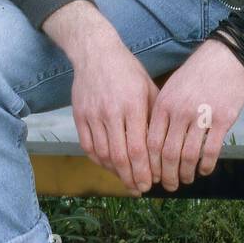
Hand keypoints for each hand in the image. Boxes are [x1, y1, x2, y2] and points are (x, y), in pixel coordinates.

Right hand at [70, 39, 158, 194]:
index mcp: (132, 106)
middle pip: (120, 157)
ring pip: (103, 154)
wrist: (96, 53)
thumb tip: (164, 146)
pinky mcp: (79, 116)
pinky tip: (109, 165)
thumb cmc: (128, 71)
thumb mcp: (148, 88)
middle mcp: (111, 113)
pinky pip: (88, 146)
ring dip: (115, 172)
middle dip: (131, 177)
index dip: (144, 170)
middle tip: (139, 189)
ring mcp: (92, 115)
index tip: (151, 183)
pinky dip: (99, 160)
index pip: (138, 148)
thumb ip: (154, 115)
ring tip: (126, 180)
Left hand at [147, 40, 243, 190]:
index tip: (152, 176)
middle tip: (169, 186)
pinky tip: (204, 171)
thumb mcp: (171, 89)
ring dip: (186, 173)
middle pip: (168, 154)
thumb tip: (152, 145)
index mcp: (164, 104)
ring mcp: (201, 116)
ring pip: (189, 156)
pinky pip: (211, 151)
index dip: (150, 165)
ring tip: (187, 180)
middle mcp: (180, 111)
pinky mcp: (222, 119)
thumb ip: (161, 114)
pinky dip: (206, 166)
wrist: (224, 58)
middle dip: (167, 176)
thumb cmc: (195, 75)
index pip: (151, 143)